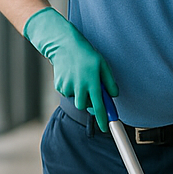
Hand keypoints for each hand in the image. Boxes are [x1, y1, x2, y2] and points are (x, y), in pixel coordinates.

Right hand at [24, 7, 117, 131]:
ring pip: (76, 99)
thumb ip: (109, 82)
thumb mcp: (103, 65)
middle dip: (89, 104)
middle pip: (85, 106)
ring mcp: (68, 87)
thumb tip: (113, 95)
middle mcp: (79, 87)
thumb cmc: (86, 55)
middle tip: (92, 93)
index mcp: (92, 83)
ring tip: (81, 79)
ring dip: (80, 94)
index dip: (102, 119)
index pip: (99, 107)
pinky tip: (72, 77)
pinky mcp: (59, 85)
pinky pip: (68, 93)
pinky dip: (71, 89)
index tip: (105, 128)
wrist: (64, 45)